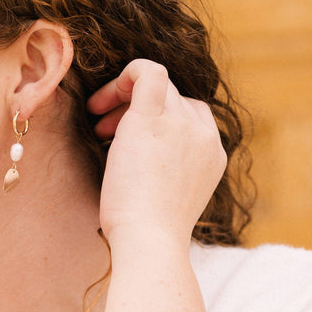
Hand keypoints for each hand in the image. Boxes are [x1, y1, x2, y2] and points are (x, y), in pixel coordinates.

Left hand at [87, 60, 225, 247]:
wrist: (149, 240)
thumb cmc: (146, 231)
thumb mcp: (167, 195)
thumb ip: (166, 170)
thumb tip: (141, 161)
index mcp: (212, 154)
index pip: (191, 116)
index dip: (159, 119)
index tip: (126, 140)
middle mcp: (204, 134)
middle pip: (173, 97)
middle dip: (135, 108)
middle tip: (104, 131)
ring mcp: (182, 124)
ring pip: (158, 84)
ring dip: (124, 97)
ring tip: (99, 125)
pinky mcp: (153, 118)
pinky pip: (147, 71)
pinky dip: (125, 74)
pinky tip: (98, 102)